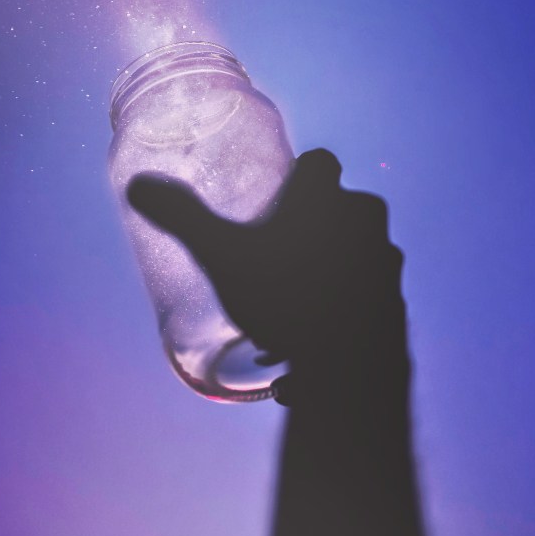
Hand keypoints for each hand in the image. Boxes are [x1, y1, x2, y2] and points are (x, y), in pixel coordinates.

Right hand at [127, 149, 407, 391]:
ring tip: (280, 318)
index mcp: (331, 197)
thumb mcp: (222, 255)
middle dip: (306, 231)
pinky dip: (335, 316)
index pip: (319, 163)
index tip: (276, 197)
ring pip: (348, 258)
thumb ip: (182, 218)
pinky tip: (303, 350)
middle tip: (270, 260)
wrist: (351, 373)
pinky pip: (360, 302)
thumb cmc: (286, 300)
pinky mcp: (397, 307)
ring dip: (319, 278)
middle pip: (335, 210)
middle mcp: (369, 222)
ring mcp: (388, 266)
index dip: (297, 175)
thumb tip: (138, 185)